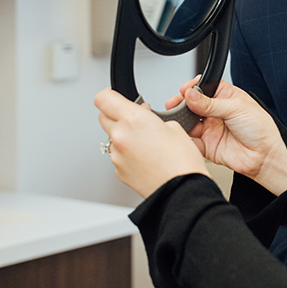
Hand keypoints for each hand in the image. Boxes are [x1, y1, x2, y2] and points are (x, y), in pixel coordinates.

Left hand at [95, 88, 209, 197]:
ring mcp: (117, 156)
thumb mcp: (174, 127)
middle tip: (136, 117)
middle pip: (103, 116)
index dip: (110, 95)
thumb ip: (153, 119)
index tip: (116, 96)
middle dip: (117, 114)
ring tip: (147, 142)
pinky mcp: (119, 171)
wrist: (181, 192)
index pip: (103, 98)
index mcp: (133, 120)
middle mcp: (120, 137)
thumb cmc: (182, 163)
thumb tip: (146, 120)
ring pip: (112, 137)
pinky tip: (146, 157)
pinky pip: (119, 155)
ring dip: (124, 135)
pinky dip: (128, 153)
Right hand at [179, 82, 286, 195]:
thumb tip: (191, 95)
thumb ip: (211, 103)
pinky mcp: (206, 145)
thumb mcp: (237, 108)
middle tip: (175, 104)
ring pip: (189, 121)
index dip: (192, 87)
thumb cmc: (260, 129)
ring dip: (181, 119)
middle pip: (192, 104)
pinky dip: (183, 138)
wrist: (264, 157)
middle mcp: (216, 111)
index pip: (204, 87)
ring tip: (178, 119)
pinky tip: (182, 134)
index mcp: (226, 96)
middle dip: (181, 103)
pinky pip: (190, 141)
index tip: (184, 90)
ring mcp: (210, 128)